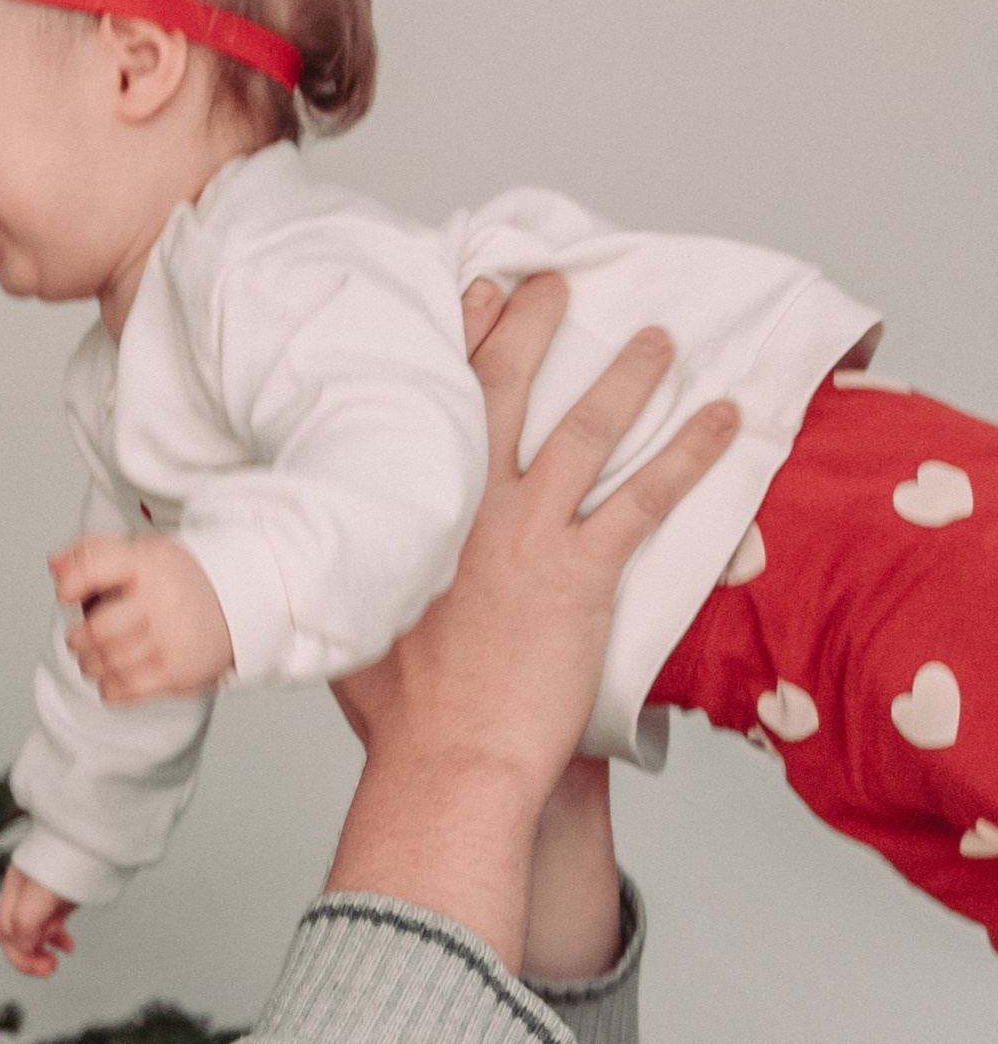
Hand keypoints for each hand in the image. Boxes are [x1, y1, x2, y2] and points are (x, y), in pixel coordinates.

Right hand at [0, 863, 79, 978]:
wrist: (101, 835)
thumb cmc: (72, 856)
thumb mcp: (42, 892)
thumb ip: (25, 922)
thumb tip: (24, 946)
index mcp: (15, 888)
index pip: (7, 931)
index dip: (20, 955)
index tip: (44, 967)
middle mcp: (25, 891)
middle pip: (16, 933)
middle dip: (29, 955)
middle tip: (50, 968)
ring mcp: (44, 892)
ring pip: (33, 930)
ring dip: (42, 948)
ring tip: (57, 959)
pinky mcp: (61, 894)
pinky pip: (51, 921)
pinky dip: (57, 937)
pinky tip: (68, 945)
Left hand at [51, 532, 234, 705]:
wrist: (242, 602)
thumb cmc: (179, 580)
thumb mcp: (141, 552)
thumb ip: (92, 553)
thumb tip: (55, 565)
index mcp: (147, 563)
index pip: (94, 567)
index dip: (71, 583)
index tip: (67, 595)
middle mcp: (161, 600)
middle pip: (96, 630)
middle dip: (78, 639)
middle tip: (80, 639)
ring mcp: (172, 638)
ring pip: (107, 663)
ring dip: (90, 664)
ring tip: (95, 658)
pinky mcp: (179, 672)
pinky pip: (125, 689)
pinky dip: (108, 687)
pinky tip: (112, 677)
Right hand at [325, 272, 737, 971]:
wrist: (448, 761)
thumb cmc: (402, 717)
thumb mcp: (354, 632)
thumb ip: (353, 585)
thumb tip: (320, 570)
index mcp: (413, 516)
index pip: (432, 406)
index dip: (457, 342)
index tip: (477, 293)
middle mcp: (469, 509)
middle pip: (502, 391)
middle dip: (531, 326)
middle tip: (557, 282)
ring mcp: (527, 536)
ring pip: (583, 431)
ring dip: (626, 377)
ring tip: (658, 338)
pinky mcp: (582, 574)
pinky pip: (645, 498)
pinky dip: (689, 454)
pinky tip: (722, 418)